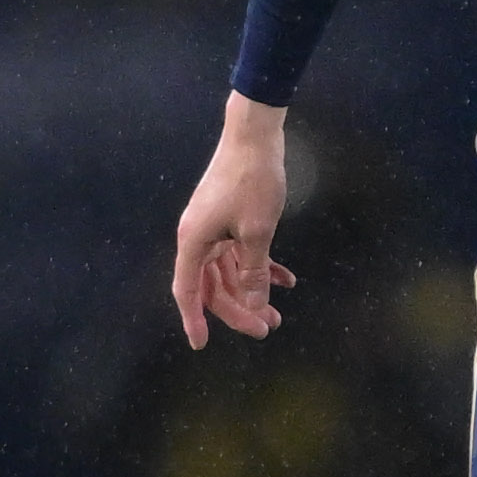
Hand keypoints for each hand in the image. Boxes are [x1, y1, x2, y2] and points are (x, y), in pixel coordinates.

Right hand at [170, 102, 293, 347]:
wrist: (255, 133)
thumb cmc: (253, 180)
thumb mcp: (258, 232)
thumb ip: (253, 271)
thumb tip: (252, 303)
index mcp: (195, 241)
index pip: (189, 291)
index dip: (194, 319)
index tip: (201, 344)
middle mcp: (198, 237)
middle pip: (213, 285)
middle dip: (239, 309)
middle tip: (267, 327)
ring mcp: (214, 227)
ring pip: (229, 271)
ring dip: (252, 291)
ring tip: (278, 312)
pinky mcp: (229, 218)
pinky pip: (241, 252)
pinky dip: (261, 266)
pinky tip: (287, 279)